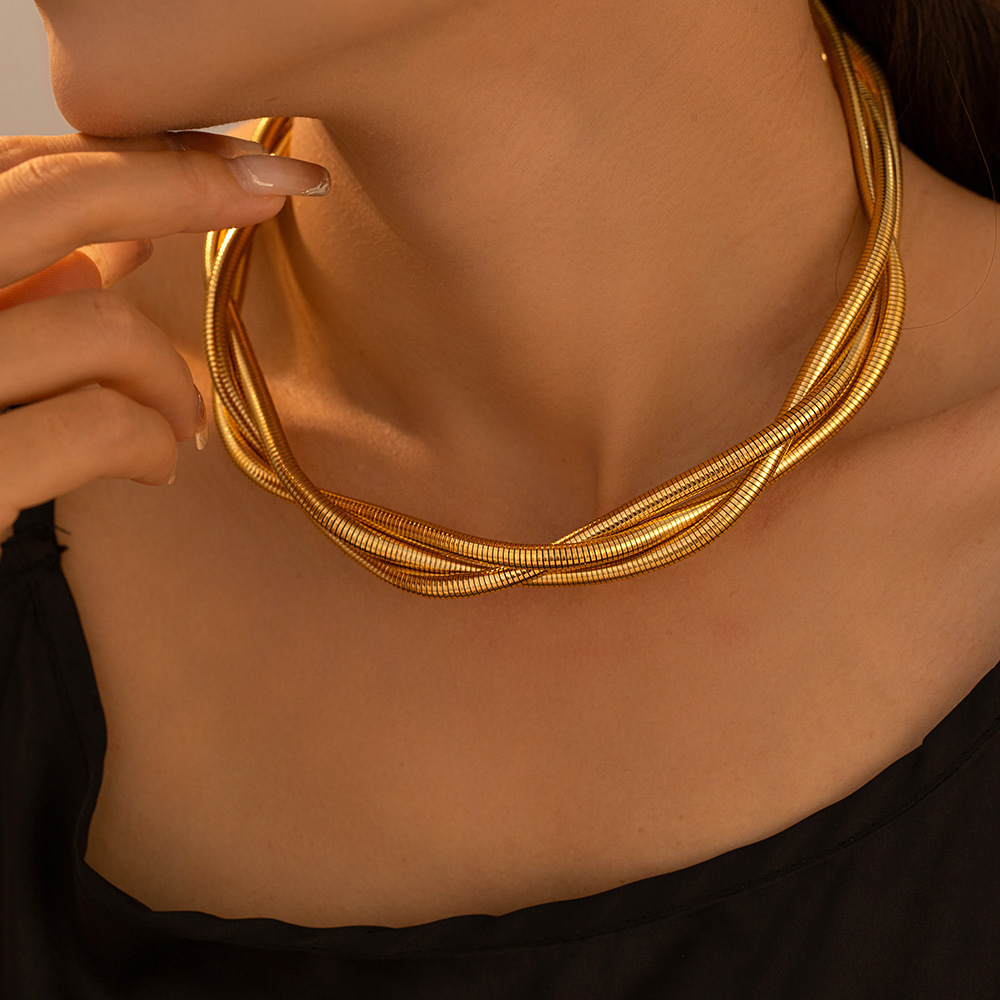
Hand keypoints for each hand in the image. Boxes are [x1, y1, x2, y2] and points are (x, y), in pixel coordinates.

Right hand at [0, 128, 329, 541]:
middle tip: (281, 186)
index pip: (18, 170)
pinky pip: (100, 424)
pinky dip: (152, 441)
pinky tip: (158, 464)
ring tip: (181, 420)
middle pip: (51, 198)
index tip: (237, 160)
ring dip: (171, 377)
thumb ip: (34, 289)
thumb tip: (126, 235)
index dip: (137, 155)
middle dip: (183, 184)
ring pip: (101, 327)